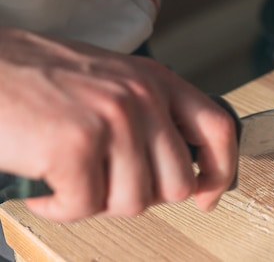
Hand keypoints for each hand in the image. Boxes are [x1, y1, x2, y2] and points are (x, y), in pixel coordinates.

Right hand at [0, 28, 237, 221]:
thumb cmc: (40, 78)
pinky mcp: (76, 144)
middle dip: (140, 195)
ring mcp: (113, 119)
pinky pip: (85, 207)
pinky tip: (45, 184)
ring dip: (96, 201)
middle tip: (104, 182)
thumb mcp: (112, 81)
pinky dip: (60, 206)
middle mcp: (142, 97)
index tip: (207, 195)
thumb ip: (150, 116)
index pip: (218, 128)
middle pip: (177, 182)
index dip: (221, 171)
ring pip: (133, 201)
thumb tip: (176, 168)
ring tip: (69, 176)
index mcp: (156, 80)